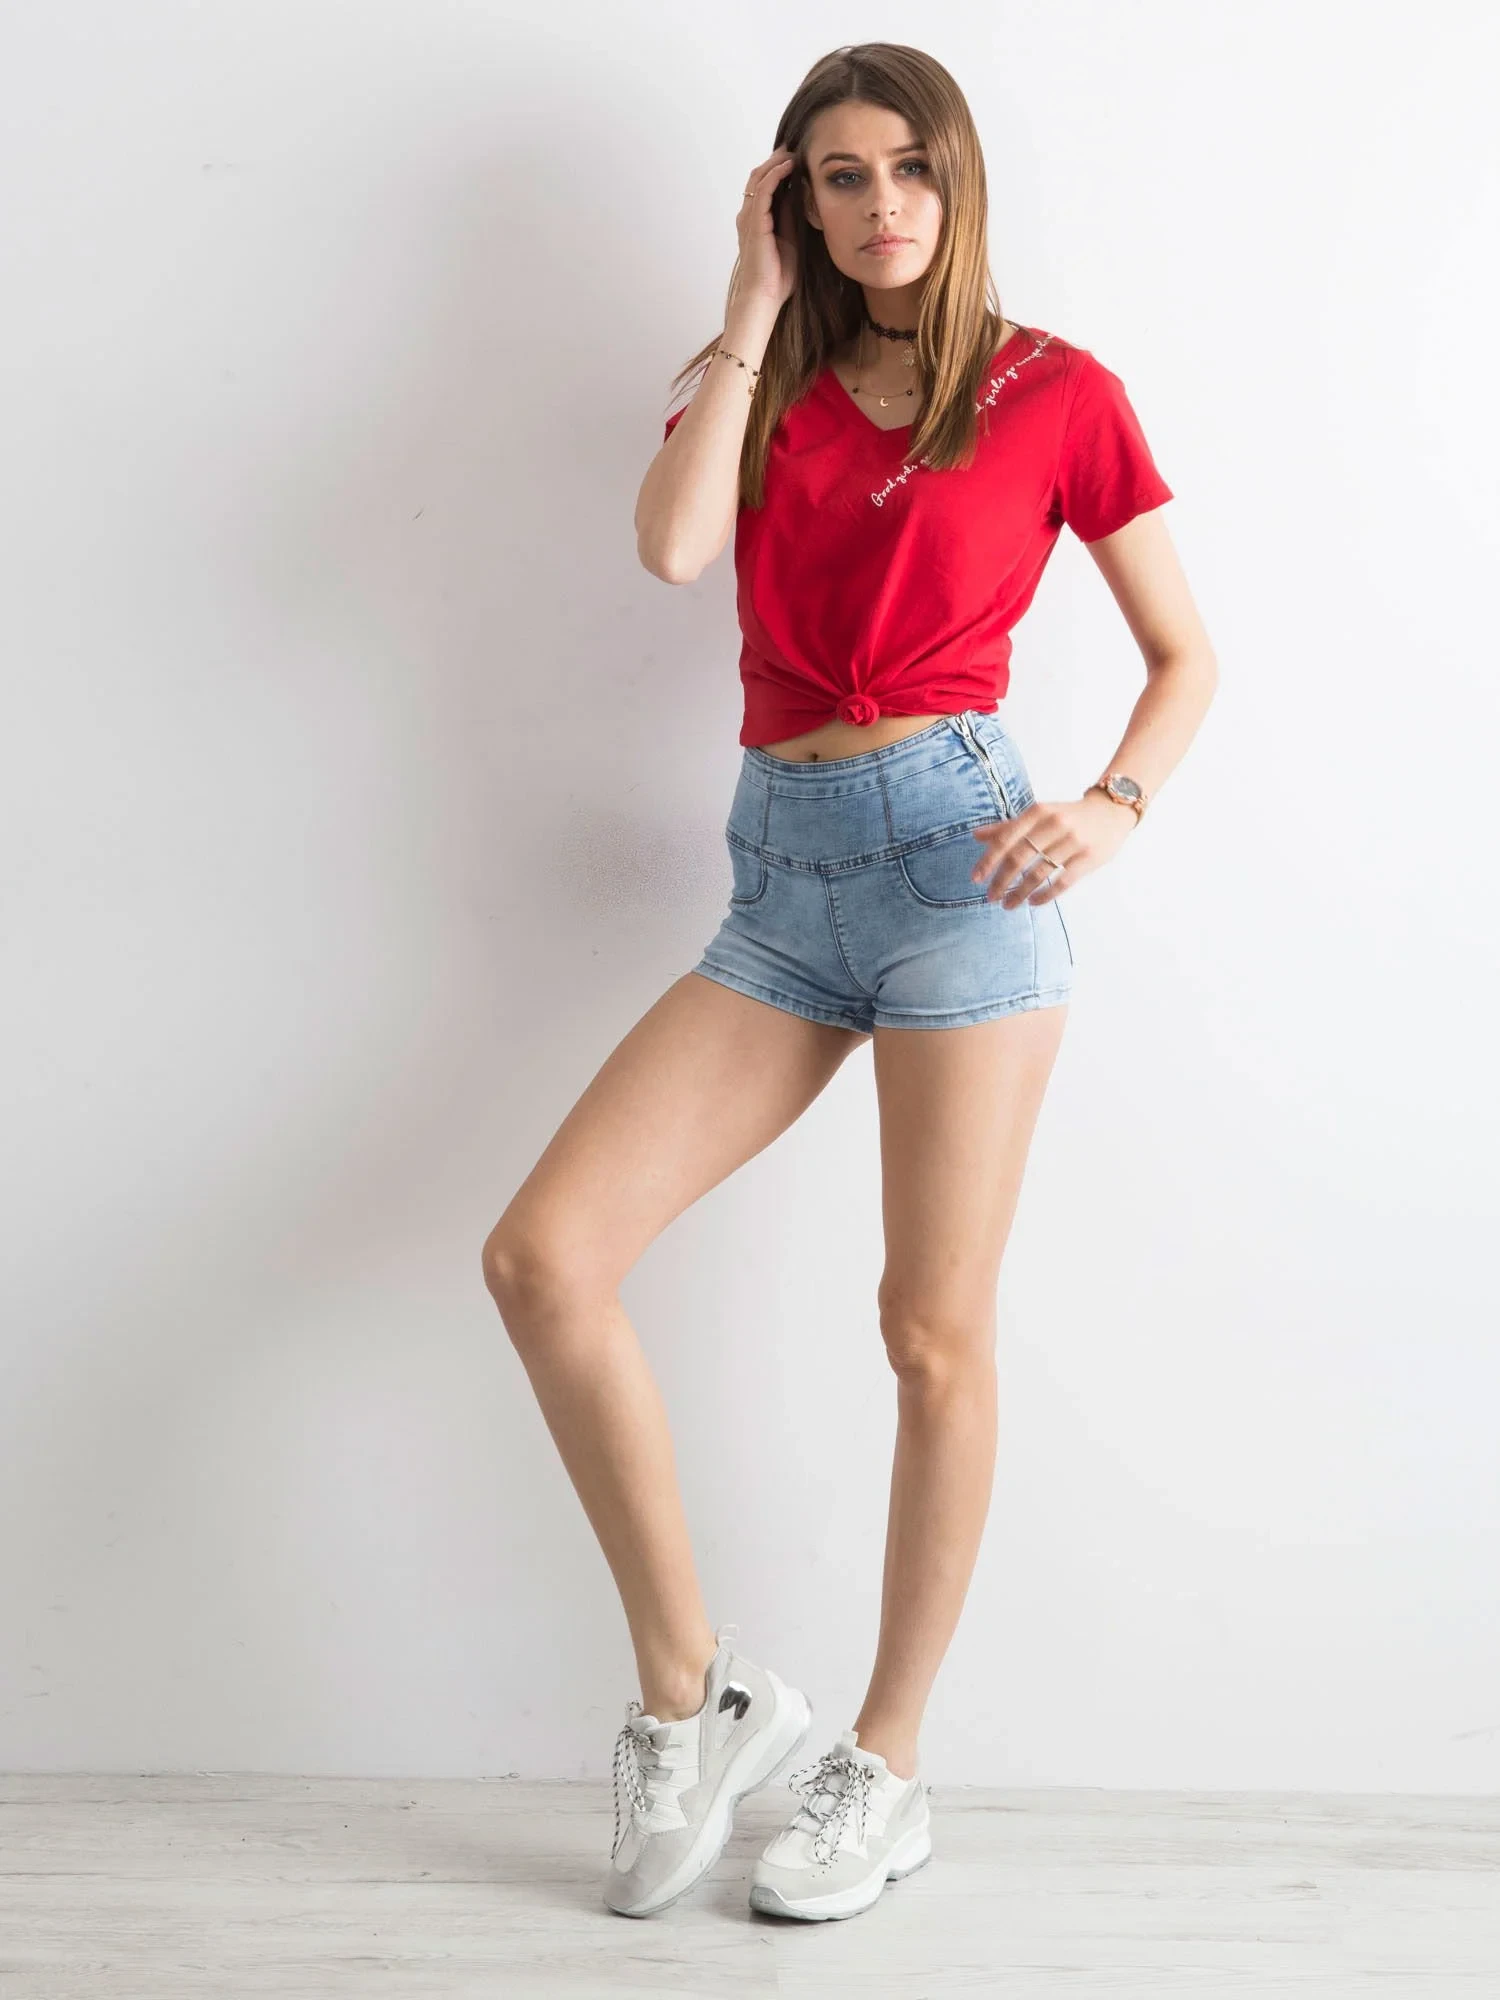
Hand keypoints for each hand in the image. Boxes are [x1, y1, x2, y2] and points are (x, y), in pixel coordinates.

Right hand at [730, 147, 798, 314]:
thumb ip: (793, 219)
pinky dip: (775, 174)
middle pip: (760, 176)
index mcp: (757, 220)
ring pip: (759, 178)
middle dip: (777, 159)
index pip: (765, 185)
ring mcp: (749, 217)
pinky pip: (763, 190)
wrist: (765, 296)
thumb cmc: (778, 277)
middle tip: (796, 146)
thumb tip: (804, 197)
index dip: (779, 168)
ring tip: (794, 151)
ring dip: (777, 162)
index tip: (798, 157)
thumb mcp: (792, 241)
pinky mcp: (755, 222)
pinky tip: (789, 166)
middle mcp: (749, 215)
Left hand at [970, 790, 1137, 907]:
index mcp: (1038, 812)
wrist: (1111, 812)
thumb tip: (976, 835)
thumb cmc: (1067, 816)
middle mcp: (1054, 824)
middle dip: (1002, 880)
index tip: (976, 878)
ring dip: (1020, 892)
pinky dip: (1045, 894)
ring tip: (1008, 904)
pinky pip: (1063, 881)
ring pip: (1040, 872)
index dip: (989, 860)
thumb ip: (1008, 826)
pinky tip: (1033, 902)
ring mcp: (1073, 841)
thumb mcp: (1039, 815)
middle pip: (1020, 857)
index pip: (1006, 838)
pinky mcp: (1089, 857)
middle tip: (991, 897)